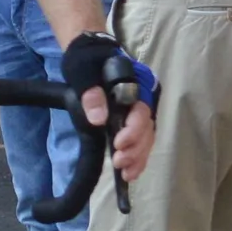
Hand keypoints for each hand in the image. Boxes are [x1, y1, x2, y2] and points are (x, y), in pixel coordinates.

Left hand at [59, 30, 159, 181]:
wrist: (89, 55)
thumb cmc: (88, 60)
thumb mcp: (84, 72)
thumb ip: (92, 94)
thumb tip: (98, 119)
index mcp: (137, 83)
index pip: (142, 110)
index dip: (133, 130)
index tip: (118, 143)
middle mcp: (145, 97)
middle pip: (147, 128)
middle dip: (135, 148)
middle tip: (119, 162)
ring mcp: (140, 110)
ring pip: (147, 138)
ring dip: (138, 157)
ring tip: (126, 175)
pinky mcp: (133, 120)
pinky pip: (141, 141)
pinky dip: (138, 157)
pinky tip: (130, 172)